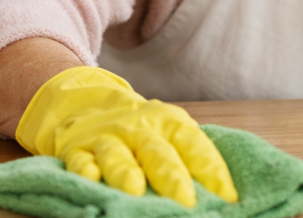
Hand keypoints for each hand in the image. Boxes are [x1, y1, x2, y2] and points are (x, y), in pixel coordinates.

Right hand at [16, 66, 237, 206]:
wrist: (89, 103)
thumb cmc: (143, 130)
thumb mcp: (169, 132)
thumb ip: (191, 158)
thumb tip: (225, 196)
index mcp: (171, 123)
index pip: (194, 144)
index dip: (211, 169)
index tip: (226, 196)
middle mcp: (139, 128)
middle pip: (157, 151)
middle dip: (171, 176)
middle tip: (186, 200)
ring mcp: (107, 138)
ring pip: (116, 154)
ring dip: (125, 171)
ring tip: (135, 190)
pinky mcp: (76, 150)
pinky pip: (79, 159)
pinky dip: (83, 169)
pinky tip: (89, 179)